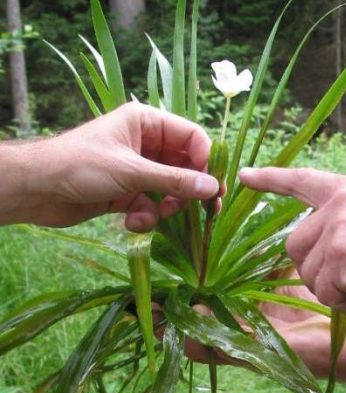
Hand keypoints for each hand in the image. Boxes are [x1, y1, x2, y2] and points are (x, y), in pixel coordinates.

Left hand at [0, 103, 218, 229]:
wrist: (37, 190)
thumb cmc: (82, 165)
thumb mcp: (133, 171)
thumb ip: (175, 181)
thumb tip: (212, 188)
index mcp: (147, 123)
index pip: (191, 137)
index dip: (205, 160)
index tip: (214, 185)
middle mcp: (146, 144)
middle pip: (184, 166)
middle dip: (190, 189)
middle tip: (205, 210)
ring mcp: (137, 170)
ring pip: (169, 189)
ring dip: (168, 205)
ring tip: (161, 214)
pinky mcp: (127, 193)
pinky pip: (150, 205)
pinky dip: (145, 216)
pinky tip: (132, 222)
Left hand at [239, 167, 345, 314]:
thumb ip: (345, 220)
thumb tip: (317, 239)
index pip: (301, 180)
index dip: (270, 179)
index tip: (244, 177)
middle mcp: (338, 204)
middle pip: (294, 246)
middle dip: (317, 270)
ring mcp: (337, 228)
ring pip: (309, 274)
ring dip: (337, 290)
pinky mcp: (340, 256)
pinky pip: (325, 293)